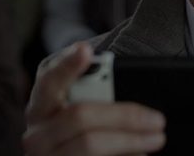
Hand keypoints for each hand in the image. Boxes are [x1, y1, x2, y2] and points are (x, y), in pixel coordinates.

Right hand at [23, 42, 166, 155]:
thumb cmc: (77, 133)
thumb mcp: (76, 111)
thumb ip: (94, 96)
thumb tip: (129, 85)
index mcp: (41, 106)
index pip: (50, 81)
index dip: (67, 65)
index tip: (85, 49)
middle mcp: (37, 133)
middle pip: (80, 115)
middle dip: (124, 116)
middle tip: (157, 119)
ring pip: (90, 144)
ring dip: (130, 141)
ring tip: (156, 138)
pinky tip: (139, 154)